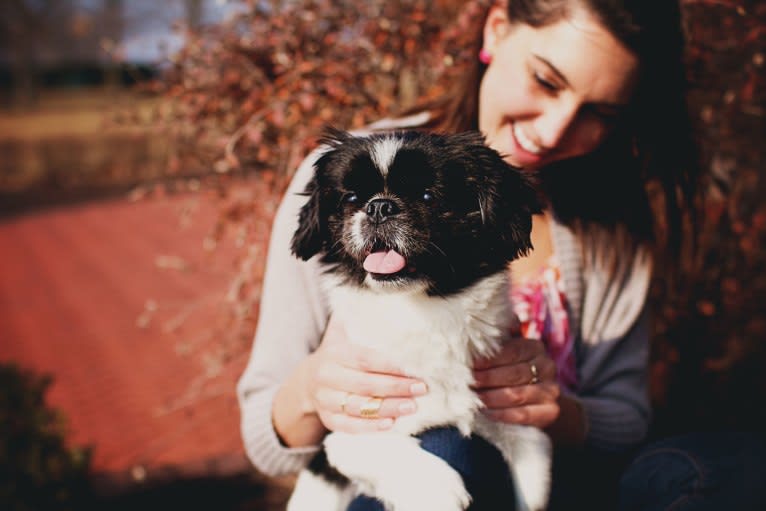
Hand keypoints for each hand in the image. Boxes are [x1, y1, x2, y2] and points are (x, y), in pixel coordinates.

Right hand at [304, 315, 427, 433]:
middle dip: (396, 387)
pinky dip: (369, 428)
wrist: (308, 379)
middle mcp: (326, 377)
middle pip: (364, 385)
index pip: (364, 359)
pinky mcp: (329, 419)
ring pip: (358, 407)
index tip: (415, 368)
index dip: (390, 365)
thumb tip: (382, 293)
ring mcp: (326, 400)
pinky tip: (391, 424)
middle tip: (422, 388)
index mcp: (333, 353)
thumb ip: (358, 314)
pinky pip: (349, 426)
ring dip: (388, 409)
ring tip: (412, 407)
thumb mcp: (341, 330)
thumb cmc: (337, 351)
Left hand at [472, 337, 559, 427]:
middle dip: (488, 379)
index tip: (471, 364)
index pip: (512, 351)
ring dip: (492, 397)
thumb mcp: (506, 353)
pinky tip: (486, 413)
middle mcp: (547, 367)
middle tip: (468, 383)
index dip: (490, 359)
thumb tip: (483, 325)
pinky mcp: (550, 412)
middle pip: (515, 373)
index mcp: (535, 347)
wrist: (534, 401)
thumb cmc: (511, 371)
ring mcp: (551, 390)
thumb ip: (498, 341)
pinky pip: (523, 414)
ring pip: (517, 394)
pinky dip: (502, 414)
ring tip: (474, 398)